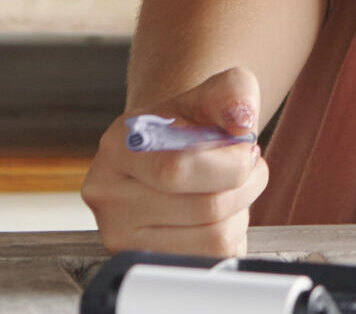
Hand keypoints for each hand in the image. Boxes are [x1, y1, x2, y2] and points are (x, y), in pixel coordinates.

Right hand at [81, 67, 269, 256]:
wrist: (169, 150)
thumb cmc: (188, 124)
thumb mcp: (212, 93)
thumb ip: (233, 92)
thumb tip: (241, 120)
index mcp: (118, 148)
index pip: (176, 170)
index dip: (230, 163)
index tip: (245, 148)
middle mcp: (109, 197)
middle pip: (206, 207)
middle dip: (246, 183)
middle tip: (243, 166)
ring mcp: (122, 238)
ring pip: (215, 238)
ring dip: (240, 211)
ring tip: (225, 188)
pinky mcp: (148, 263)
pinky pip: (214, 259)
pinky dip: (231, 235)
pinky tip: (215, 214)